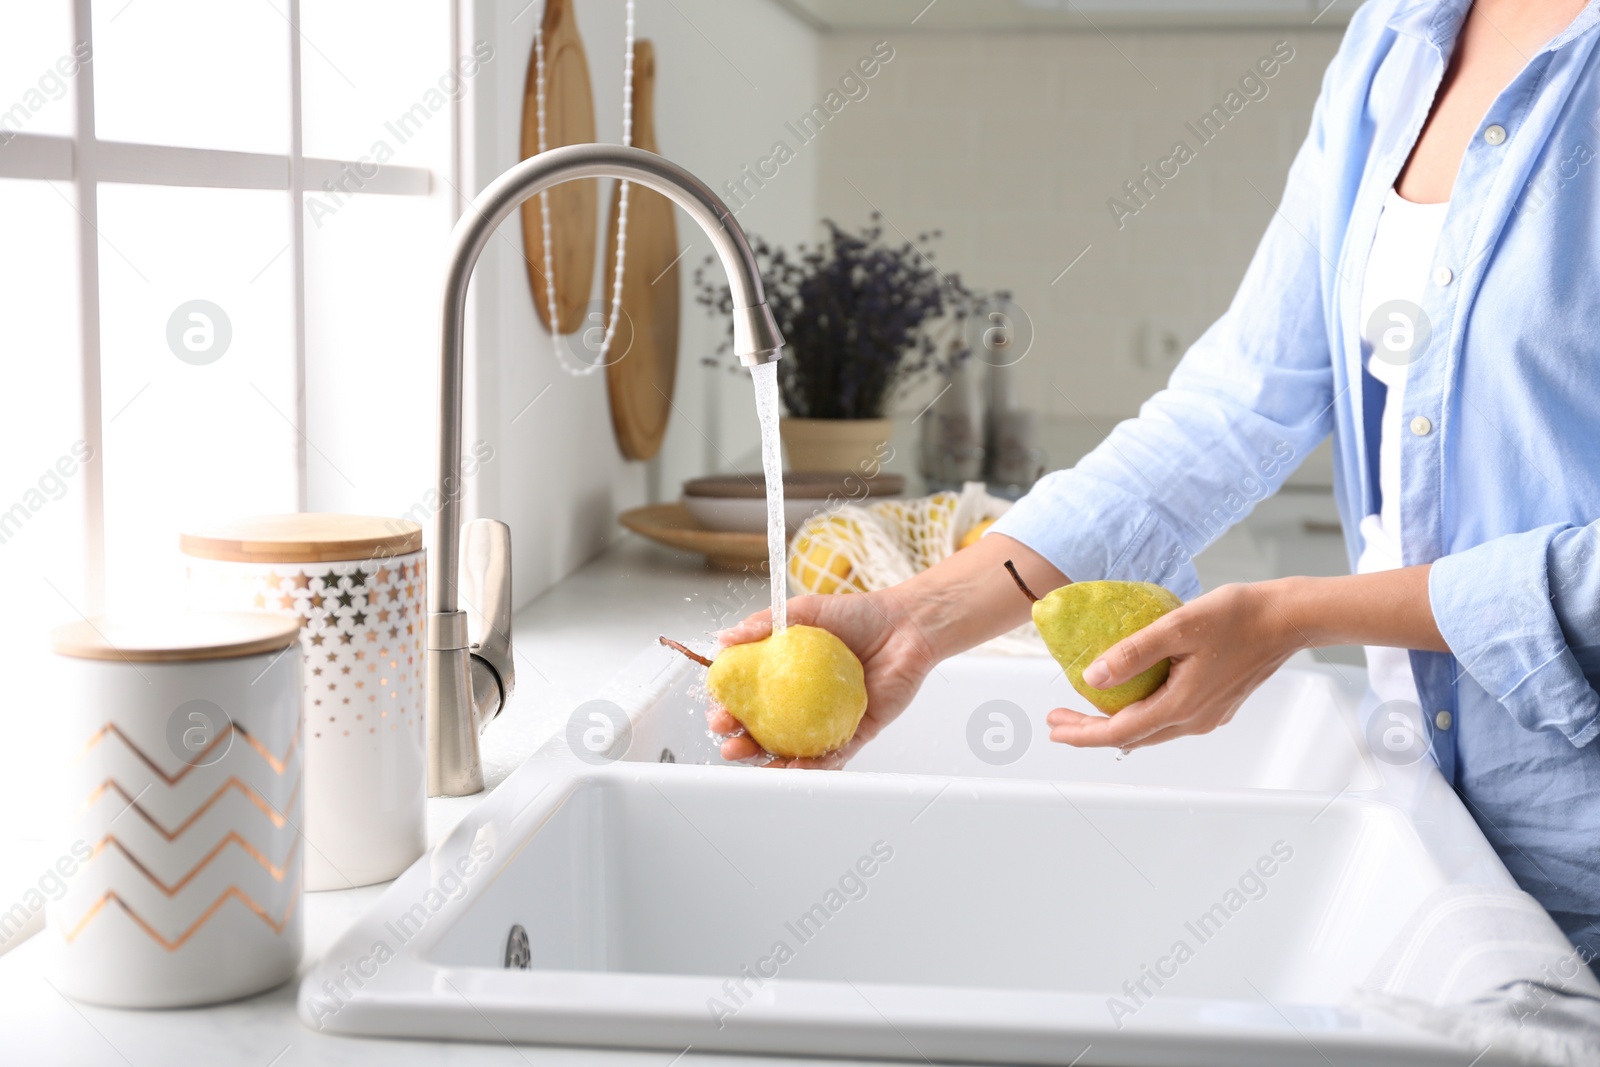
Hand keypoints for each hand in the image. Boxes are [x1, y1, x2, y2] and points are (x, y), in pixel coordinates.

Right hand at [707, 587, 940, 768]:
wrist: (905, 625)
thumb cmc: (858, 614)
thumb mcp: (802, 611)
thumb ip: (762, 624)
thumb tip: (722, 639)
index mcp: (784, 675)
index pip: (748, 697)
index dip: (729, 707)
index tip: (717, 711)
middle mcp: (802, 701)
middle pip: (764, 730)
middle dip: (741, 743)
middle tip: (730, 745)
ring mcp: (826, 720)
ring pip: (792, 750)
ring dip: (769, 762)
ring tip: (755, 764)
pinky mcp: (854, 732)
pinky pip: (831, 756)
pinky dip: (812, 766)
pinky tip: (795, 770)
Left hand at [1046, 582, 1303, 750]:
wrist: (1288, 618)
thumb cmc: (1239, 616)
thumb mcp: (1177, 627)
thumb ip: (1133, 653)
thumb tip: (1093, 677)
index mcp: (1182, 705)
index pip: (1119, 732)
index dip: (1082, 733)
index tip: (1054, 727)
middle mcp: (1195, 719)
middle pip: (1132, 737)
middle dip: (1091, 731)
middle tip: (1058, 721)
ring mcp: (1209, 714)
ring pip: (1152, 730)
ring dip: (1116, 723)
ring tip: (1086, 710)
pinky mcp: (1217, 703)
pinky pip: (1170, 717)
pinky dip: (1142, 713)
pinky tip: (1131, 695)